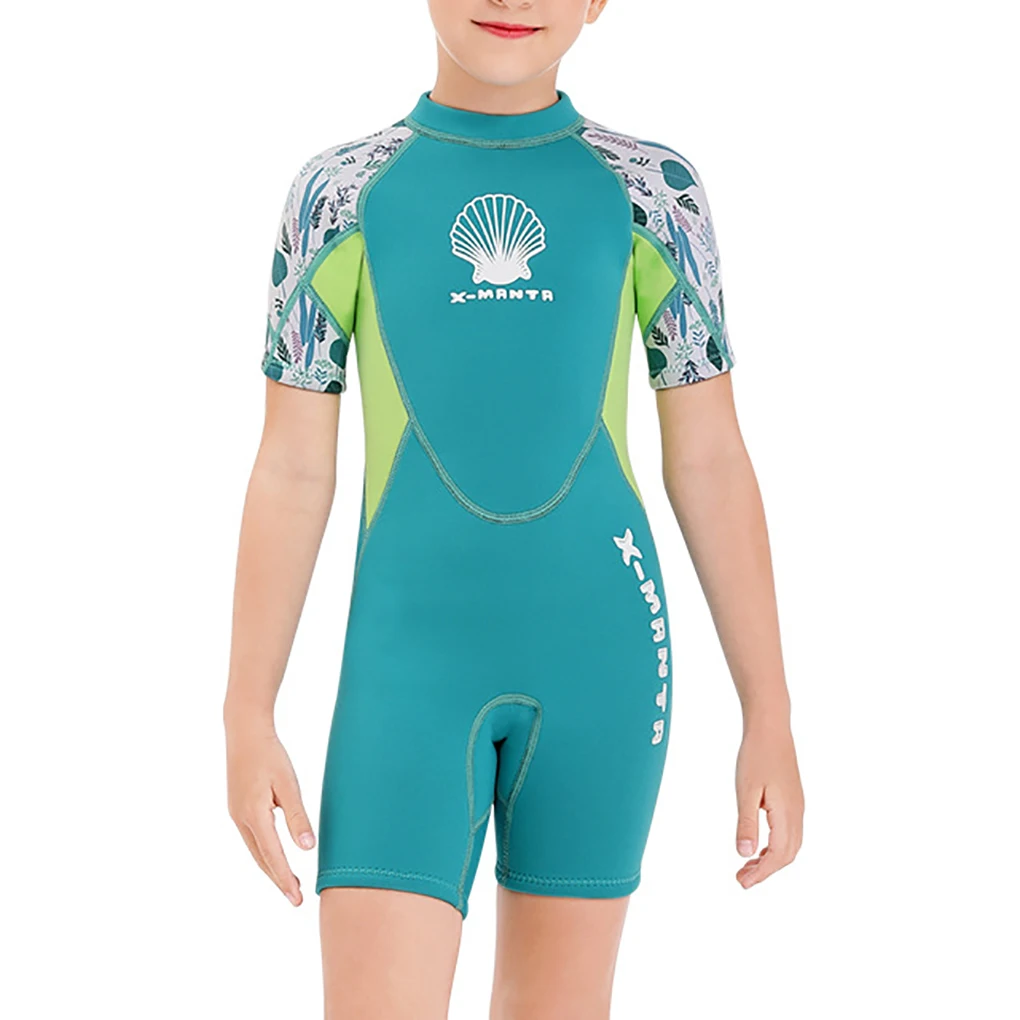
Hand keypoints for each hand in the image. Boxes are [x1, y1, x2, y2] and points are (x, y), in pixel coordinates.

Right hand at [226, 719, 314, 904]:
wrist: (244, 732)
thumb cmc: (270, 755)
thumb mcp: (288, 784)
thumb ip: (297, 816)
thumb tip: (307, 847)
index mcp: (254, 814)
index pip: (273, 855)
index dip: (285, 878)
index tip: (296, 898)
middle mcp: (241, 818)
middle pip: (261, 858)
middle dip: (278, 879)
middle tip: (295, 899)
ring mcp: (237, 814)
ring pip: (256, 850)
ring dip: (271, 867)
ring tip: (290, 882)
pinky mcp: (238, 808)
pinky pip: (253, 838)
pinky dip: (264, 852)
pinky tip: (275, 855)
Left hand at [734, 719, 803, 887]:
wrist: (771, 728)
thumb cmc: (756, 755)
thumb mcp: (746, 791)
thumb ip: (746, 823)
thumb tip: (744, 854)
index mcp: (786, 813)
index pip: (778, 855)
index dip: (761, 873)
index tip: (742, 882)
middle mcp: (797, 813)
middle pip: (787, 855)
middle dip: (766, 871)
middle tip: (742, 879)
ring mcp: (797, 806)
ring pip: (791, 845)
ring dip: (771, 860)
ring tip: (748, 866)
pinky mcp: (793, 800)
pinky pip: (790, 832)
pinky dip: (776, 846)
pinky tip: (760, 845)